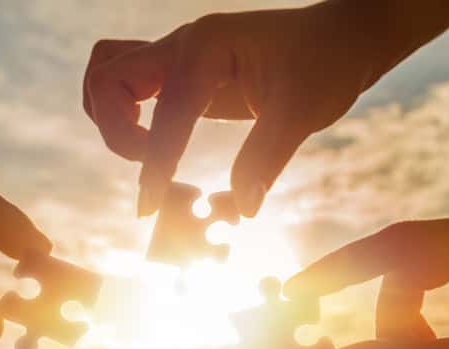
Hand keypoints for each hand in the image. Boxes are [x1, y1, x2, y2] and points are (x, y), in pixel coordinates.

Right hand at [83, 1, 448, 217]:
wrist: (341, 38)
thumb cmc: (327, 64)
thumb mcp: (303, 112)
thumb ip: (266, 158)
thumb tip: (243, 209)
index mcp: (209, 47)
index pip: (166, 112)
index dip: (154, 165)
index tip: (148, 210)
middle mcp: (184, 43)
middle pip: (108, 77)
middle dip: (116, 130)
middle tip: (151, 168)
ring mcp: (178, 53)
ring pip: (107, 72)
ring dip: (110, 115)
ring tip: (146, 152)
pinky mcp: (181, 70)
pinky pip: (126, 81)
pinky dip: (121, 110)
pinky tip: (154, 142)